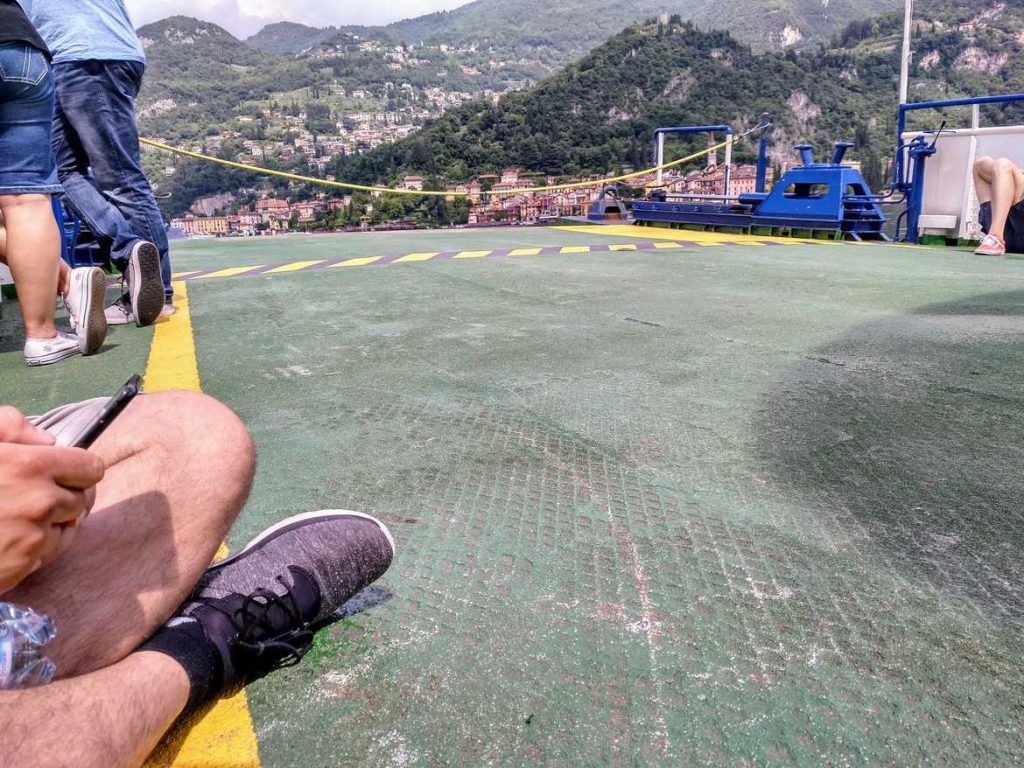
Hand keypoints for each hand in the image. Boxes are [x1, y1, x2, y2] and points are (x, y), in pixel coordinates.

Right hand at [0, 408, 104, 593]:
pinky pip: (49, 553)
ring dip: (53, 523)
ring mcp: (33, 537)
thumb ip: (11, 426)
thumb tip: (47, 441)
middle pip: (81, 498)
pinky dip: (37, 547)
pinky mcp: (23, 566)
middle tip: (34, 496)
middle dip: (64, 496)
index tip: (64, 472)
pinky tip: (11, 538)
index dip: (78, 469)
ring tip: (18, 517)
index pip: (91, 468)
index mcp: (31, 466)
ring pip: (69, 527)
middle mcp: (40, 502)